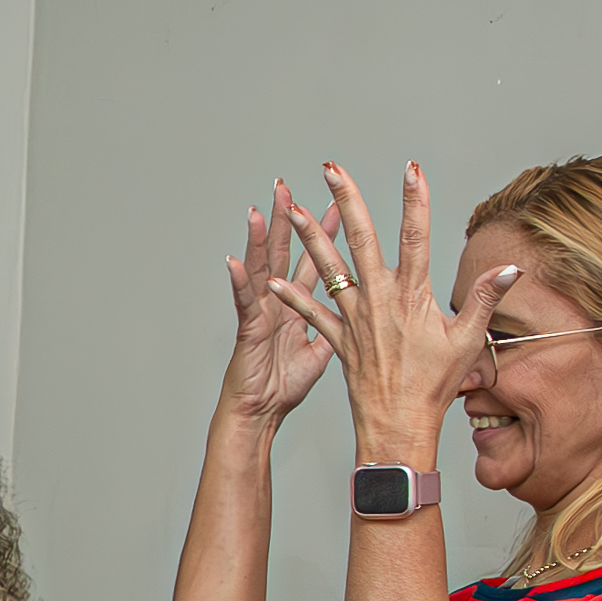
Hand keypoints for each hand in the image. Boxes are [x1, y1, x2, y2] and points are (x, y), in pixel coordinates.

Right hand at [221, 187, 339, 423]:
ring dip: (259, 240)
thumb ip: (339, 330)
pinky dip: (240, 283)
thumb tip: (366, 317)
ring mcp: (262, 313)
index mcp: (300, 305)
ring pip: (261, 269)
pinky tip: (235, 262)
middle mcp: (279, 302)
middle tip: (288, 187)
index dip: (325, 232)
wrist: (258, 413)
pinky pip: (244, 303)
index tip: (336, 203)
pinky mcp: (248, 331)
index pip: (317, 261)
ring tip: (258, 211)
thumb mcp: (323, 354)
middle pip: (285, 252)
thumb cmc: (283, 387)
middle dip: (287, 218)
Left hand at [311, 162, 504, 461]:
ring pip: (328, 269)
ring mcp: (355, 318)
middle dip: (346, 200)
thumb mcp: (468, 340)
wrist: (400, 424)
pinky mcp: (338, 338)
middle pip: (361, 239)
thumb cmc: (435, 385)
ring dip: (310, 237)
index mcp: (412, 295)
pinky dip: (292, 297)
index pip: (416, 236)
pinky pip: (311, 313)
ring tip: (293, 208)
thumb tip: (510, 269)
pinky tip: (272, 280)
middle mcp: (379, 300)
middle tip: (331, 169)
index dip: (415, 200)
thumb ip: (485, 298)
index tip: (411, 168)